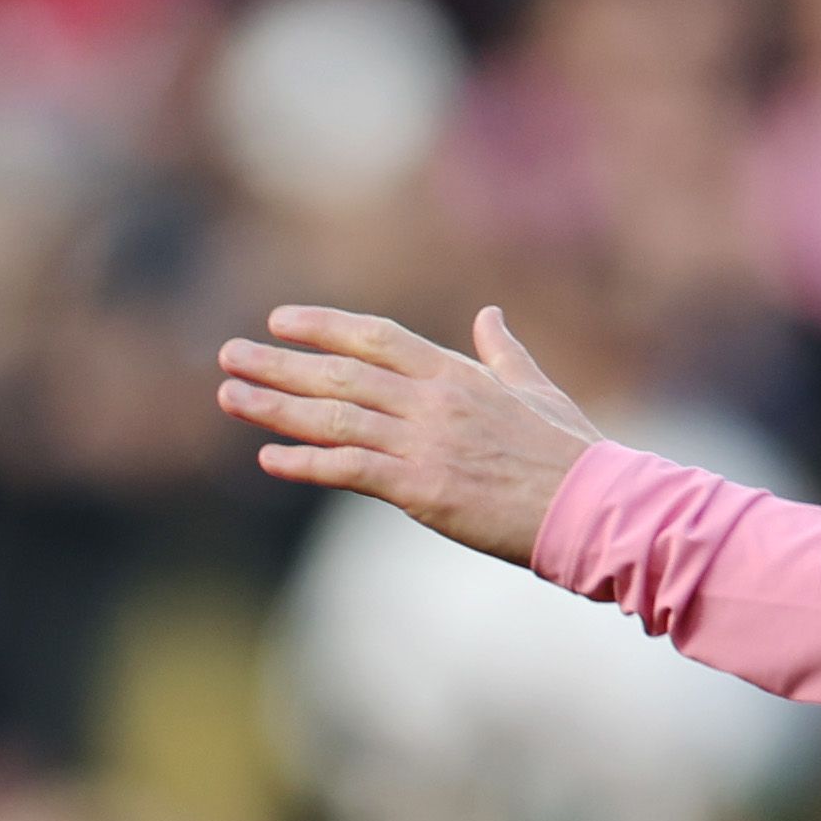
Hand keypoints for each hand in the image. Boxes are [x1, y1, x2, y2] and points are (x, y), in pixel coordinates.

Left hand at [215, 305, 602, 564]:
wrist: (591, 506)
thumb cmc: (570, 452)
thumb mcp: (536, 388)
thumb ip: (503, 352)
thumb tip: (489, 315)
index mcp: (456, 374)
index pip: (376, 337)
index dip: (324, 326)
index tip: (281, 320)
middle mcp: (432, 401)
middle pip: (340, 373)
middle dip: (279, 363)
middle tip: (228, 354)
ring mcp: (424, 443)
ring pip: (334, 417)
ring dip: (276, 407)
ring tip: (230, 396)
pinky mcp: (422, 488)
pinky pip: (350, 470)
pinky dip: (306, 464)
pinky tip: (268, 459)